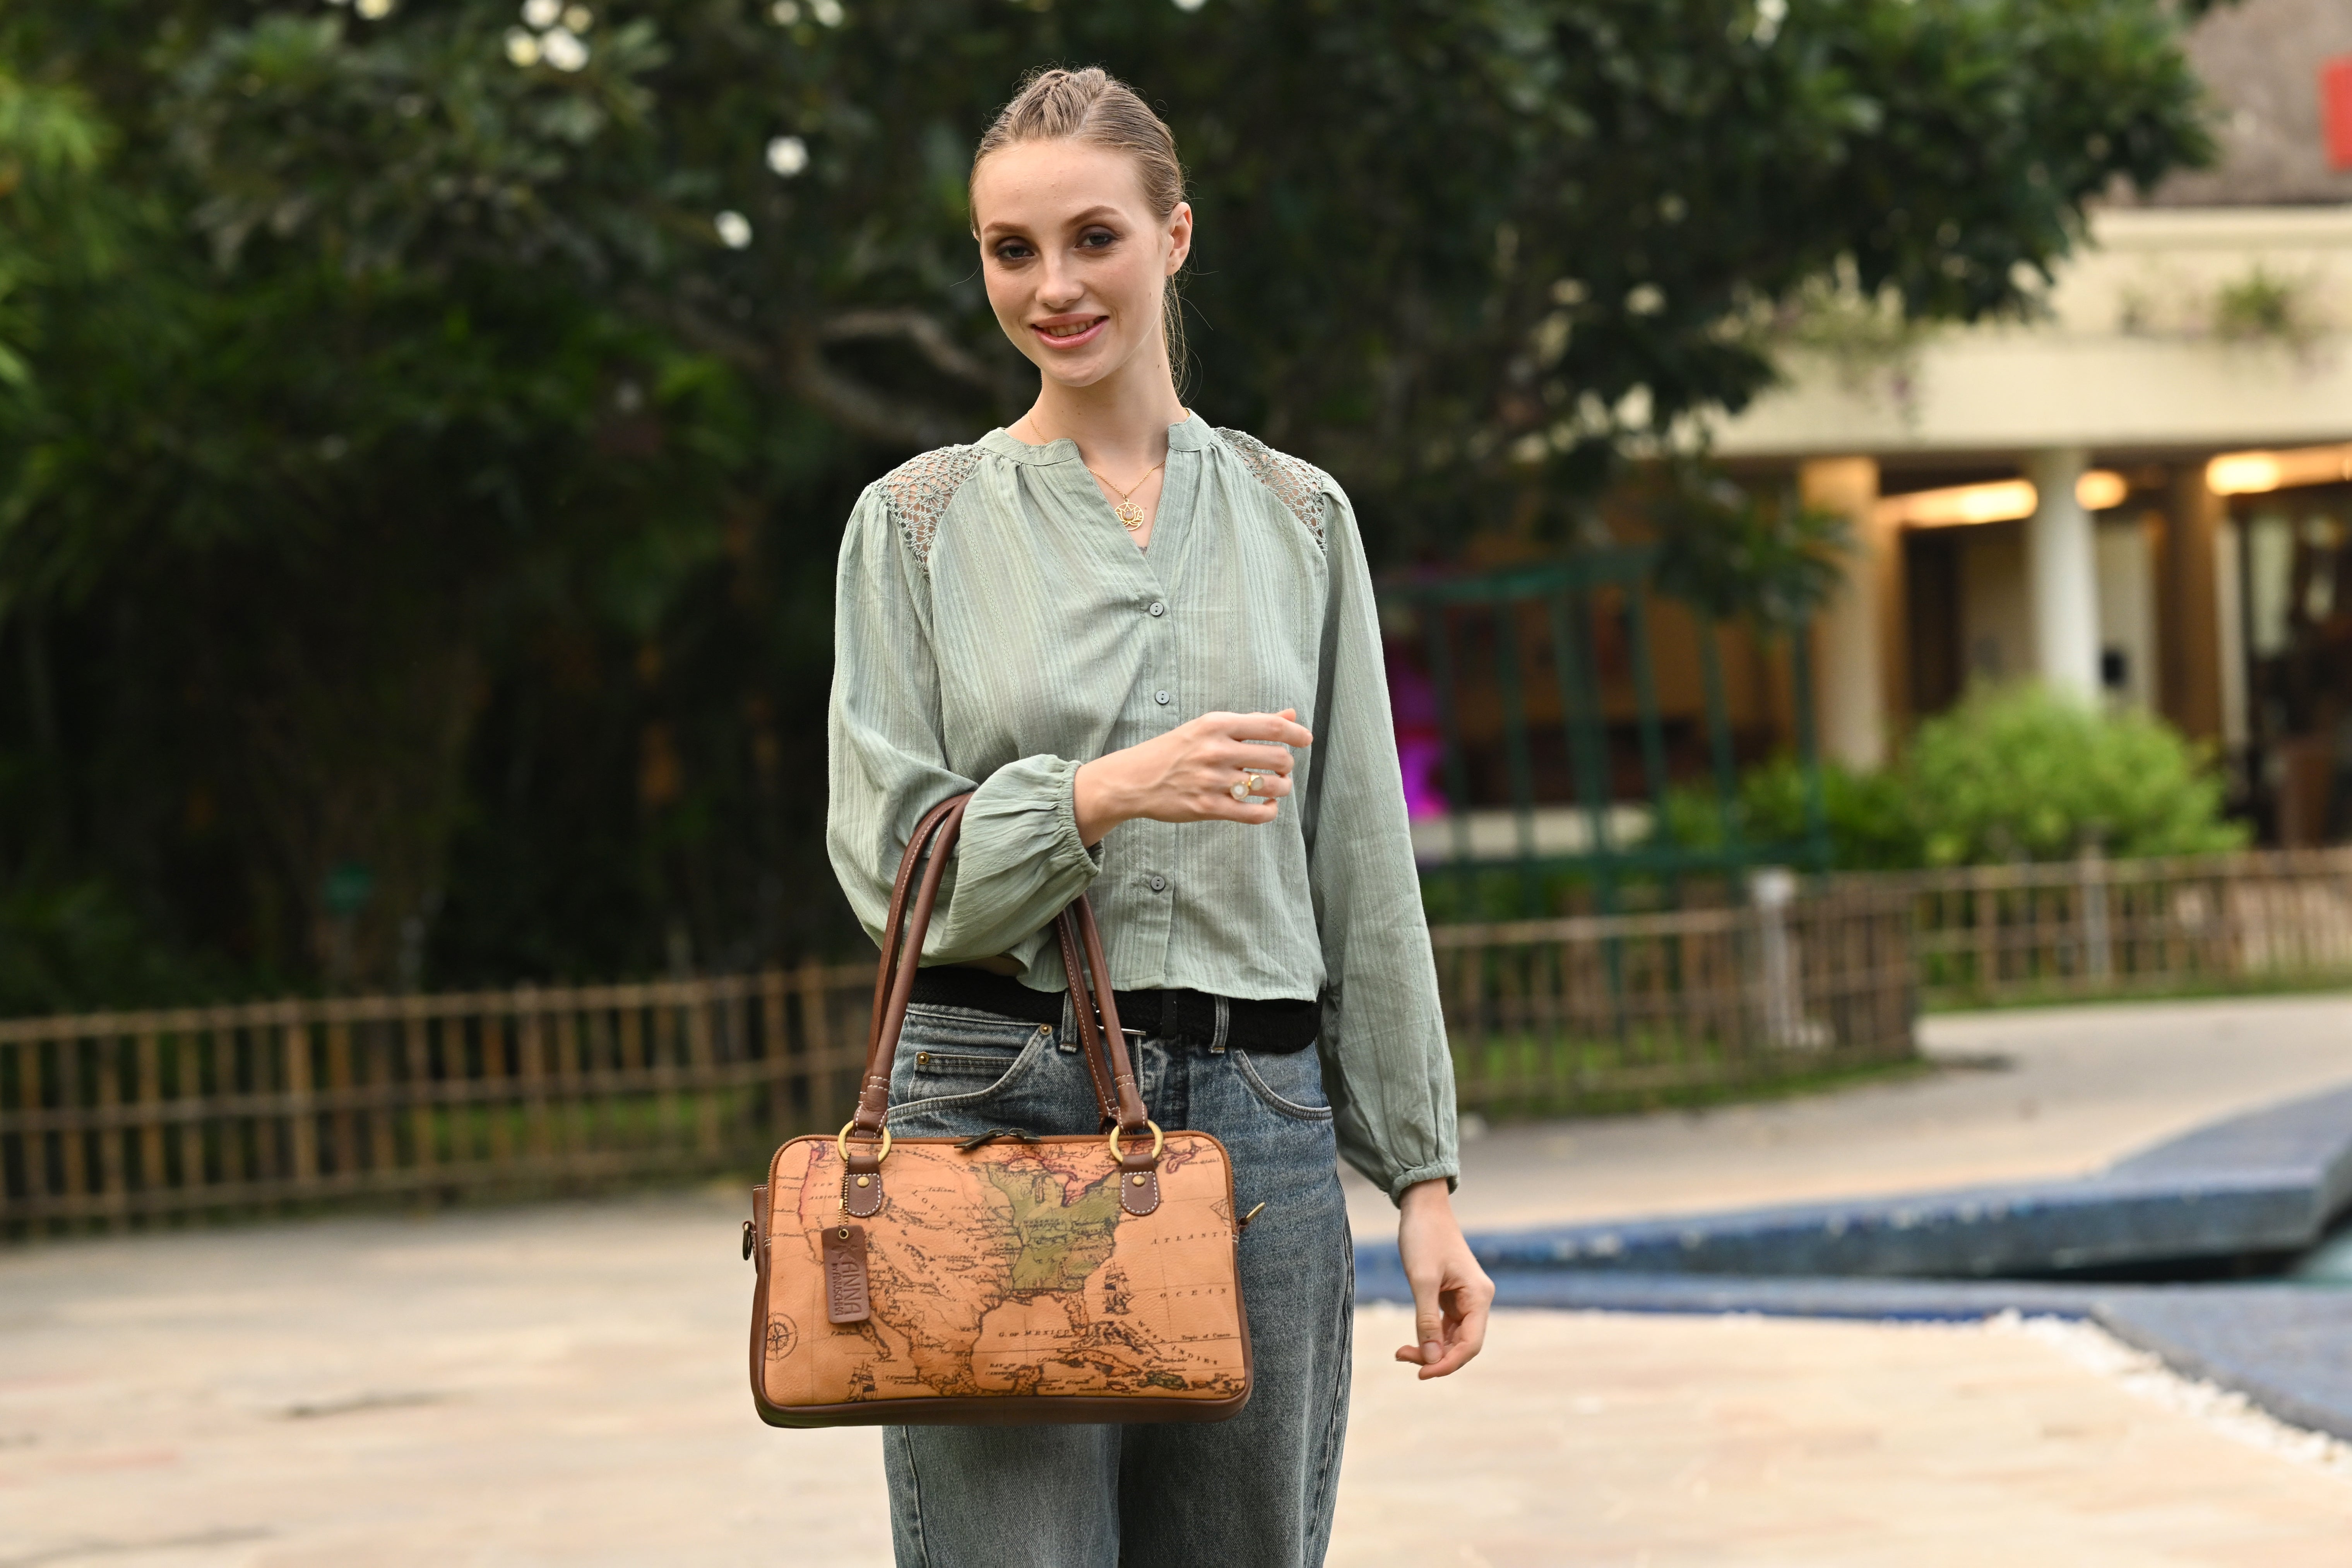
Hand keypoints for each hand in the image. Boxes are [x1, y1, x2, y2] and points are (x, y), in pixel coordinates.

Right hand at [1073, 708, 1312, 846]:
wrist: (1134, 779)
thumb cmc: (1175, 750)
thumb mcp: (1208, 727)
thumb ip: (1251, 722)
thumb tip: (1291, 715)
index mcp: (1216, 724)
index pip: (1271, 725)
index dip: (1296, 734)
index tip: (1306, 739)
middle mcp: (1216, 750)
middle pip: (1277, 758)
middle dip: (1286, 765)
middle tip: (1280, 768)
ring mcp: (1212, 780)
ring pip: (1270, 786)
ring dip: (1281, 788)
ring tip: (1274, 787)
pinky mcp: (1208, 807)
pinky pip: (1255, 814)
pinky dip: (1269, 811)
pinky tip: (1266, 806)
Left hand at [1394, 1179, 1492, 1379]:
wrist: (1422, 1207)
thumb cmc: (1423, 1238)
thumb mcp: (1422, 1280)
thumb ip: (1427, 1321)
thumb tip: (1431, 1359)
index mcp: (1479, 1296)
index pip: (1471, 1345)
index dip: (1447, 1363)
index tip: (1421, 1373)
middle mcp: (1477, 1300)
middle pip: (1463, 1344)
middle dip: (1435, 1357)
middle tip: (1402, 1357)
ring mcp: (1465, 1298)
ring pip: (1453, 1337)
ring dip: (1431, 1348)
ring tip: (1402, 1351)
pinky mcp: (1452, 1295)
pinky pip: (1446, 1326)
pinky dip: (1430, 1335)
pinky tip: (1412, 1340)